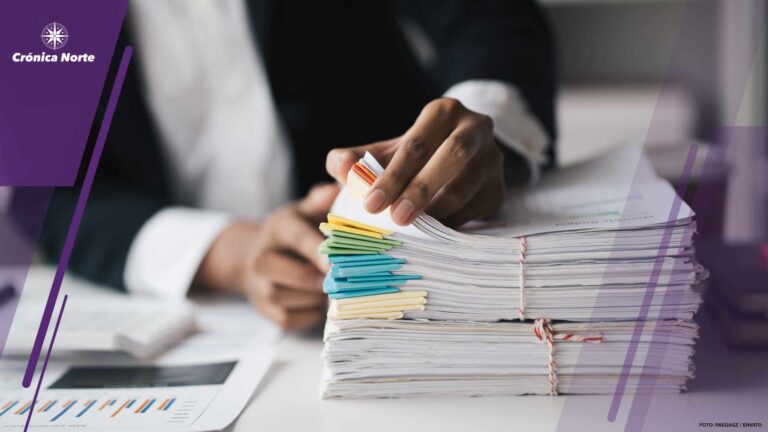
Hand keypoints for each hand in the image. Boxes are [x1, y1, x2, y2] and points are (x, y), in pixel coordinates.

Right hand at [194, 184, 338, 330]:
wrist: (258, 255)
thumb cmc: (294, 231)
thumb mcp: (305, 210)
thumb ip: (322, 200)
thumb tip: (339, 188)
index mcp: (278, 227)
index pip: (299, 238)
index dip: (319, 251)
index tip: (337, 262)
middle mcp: (262, 257)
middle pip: (295, 274)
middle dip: (323, 279)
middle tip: (345, 280)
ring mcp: (259, 286)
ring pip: (291, 298)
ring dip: (316, 298)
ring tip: (334, 291)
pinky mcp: (264, 310)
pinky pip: (289, 319)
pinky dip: (309, 315)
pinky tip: (319, 303)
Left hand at [326, 98, 504, 226]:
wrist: (451, 164)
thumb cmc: (410, 160)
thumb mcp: (381, 153)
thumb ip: (352, 158)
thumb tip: (341, 166)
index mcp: (443, 112)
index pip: (417, 143)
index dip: (393, 175)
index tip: (371, 204)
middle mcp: (475, 128)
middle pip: (451, 156)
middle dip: (421, 190)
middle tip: (397, 219)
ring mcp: (493, 159)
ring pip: (467, 187)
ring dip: (437, 212)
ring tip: (412, 230)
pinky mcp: (499, 188)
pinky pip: (477, 209)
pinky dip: (453, 223)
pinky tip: (432, 235)